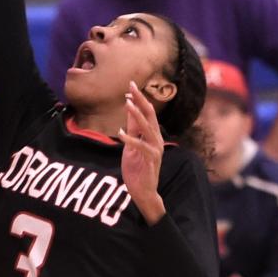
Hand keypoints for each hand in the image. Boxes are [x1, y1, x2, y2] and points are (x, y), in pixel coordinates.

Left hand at [119, 81, 164, 224]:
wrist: (143, 191)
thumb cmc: (137, 168)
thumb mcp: (131, 145)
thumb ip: (132, 129)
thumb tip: (129, 109)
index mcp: (153, 135)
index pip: (147, 113)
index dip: (139, 100)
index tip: (129, 88)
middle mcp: (157, 140)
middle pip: (150, 115)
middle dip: (141, 100)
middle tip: (132, 85)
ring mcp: (155, 150)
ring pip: (148, 128)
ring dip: (137, 115)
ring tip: (128, 104)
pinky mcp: (151, 160)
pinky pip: (141, 147)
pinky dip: (131, 140)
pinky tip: (120, 133)